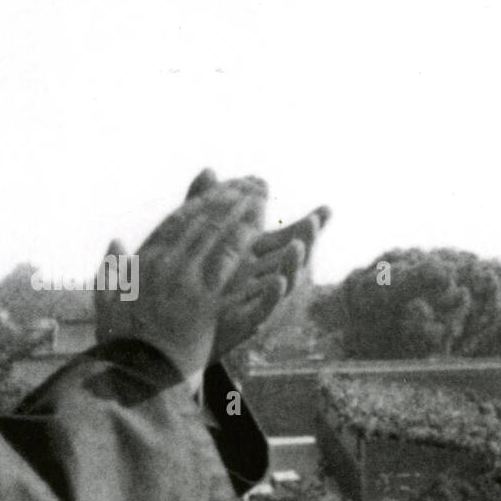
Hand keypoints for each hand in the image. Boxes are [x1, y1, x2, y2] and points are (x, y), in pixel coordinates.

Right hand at [94, 177, 266, 383]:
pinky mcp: (204, 300)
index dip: (199, 202)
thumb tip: (115, 242)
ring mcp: (185, 281)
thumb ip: (110, 268)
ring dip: (239, 210)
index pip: (176, 223)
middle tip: (250, 181)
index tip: (217, 186)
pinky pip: (228, 261)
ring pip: (216, 234)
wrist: (131, 374)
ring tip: (259, 193)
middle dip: (227, 198)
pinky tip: (261, 225)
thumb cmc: (118, 343)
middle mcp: (164, 266)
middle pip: (201, 222)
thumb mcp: (105, 301)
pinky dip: (244, 239)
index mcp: (144, 264)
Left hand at [184, 168, 329, 360]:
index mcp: (257, 258)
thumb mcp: (200, 238)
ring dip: (292, 265)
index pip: (289, 238)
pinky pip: (262, 309)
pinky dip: (271, 296)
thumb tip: (210, 169)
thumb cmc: (193, 283)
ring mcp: (253, 301)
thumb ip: (206, 204)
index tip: (326, 209)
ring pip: (282, 283)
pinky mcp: (242, 321)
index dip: (308, 225)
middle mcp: (260, 279)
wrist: (174, 331)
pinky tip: (277, 281)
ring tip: (299, 246)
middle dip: (307, 240)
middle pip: (292, 259)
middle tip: (316, 221)